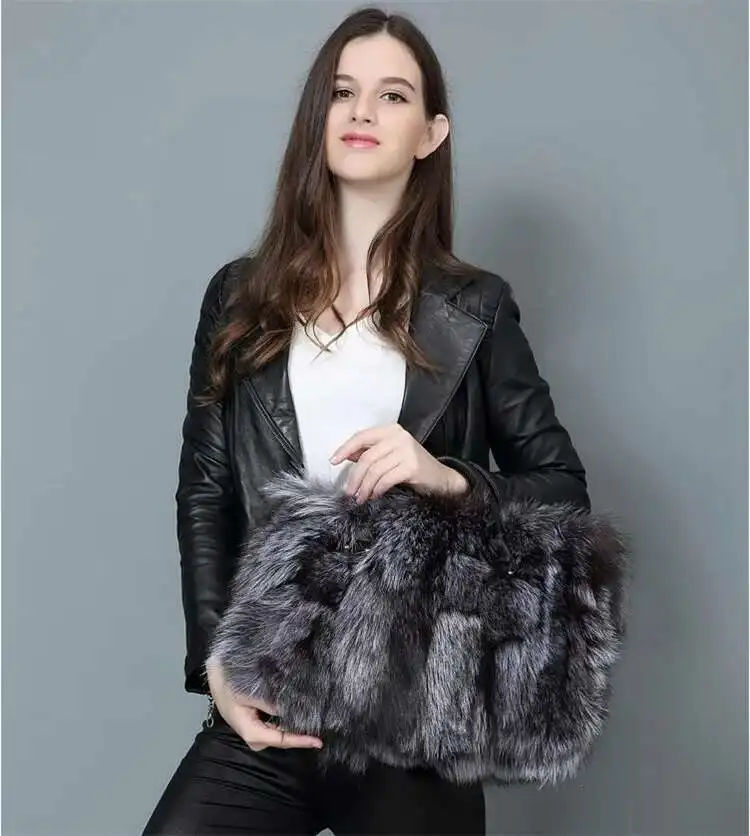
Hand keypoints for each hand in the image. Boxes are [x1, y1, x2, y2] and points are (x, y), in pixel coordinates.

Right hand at [205, 656, 323, 751]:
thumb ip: (270, 704)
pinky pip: (273, 726)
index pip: (279, 739)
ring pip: (277, 734)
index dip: (299, 740)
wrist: (216, 674)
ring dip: (292, 728)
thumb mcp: (248, 693)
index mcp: (249, 731)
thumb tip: (292, 712)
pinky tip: (296, 714)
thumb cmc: (229, 684)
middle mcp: (252, 735)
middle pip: (280, 740)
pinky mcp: (255, 723)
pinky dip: (285, 722)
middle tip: (319, 729)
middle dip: (298, 736)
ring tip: (312, 722)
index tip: (318, 741)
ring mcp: (253, 730)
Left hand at [329, 423, 468, 502]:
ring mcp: (407, 450)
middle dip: (355, 477)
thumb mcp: (390, 456)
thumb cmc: (412, 467)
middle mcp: (399, 436)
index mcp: (391, 430)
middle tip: (349, 492)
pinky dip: (376, 490)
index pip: (362, 436)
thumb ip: (370, 453)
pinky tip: (374, 496)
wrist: (440, 478)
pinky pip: (386, 480)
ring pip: (374, 470)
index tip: (333, 461)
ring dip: (364, 487)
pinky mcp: (412, 466)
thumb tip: (346, 456)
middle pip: (367, 457)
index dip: (345, 449)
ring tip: (360, 498)